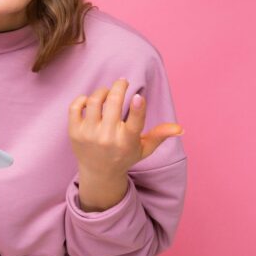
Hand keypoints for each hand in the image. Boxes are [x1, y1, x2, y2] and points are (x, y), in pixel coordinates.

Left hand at [68, 78, 183, 179]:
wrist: (99, 173)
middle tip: (123, 82)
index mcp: (127, 141)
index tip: (138, 96)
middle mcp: (107, 137)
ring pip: (94, 101)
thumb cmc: (124, 156)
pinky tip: (90, 101)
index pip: (134, 122)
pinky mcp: (74, 132)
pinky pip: (75, 107)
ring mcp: (89, 134)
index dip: (137, 107)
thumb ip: (160, 135)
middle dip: (119, 86)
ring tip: (108, 92)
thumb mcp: (144, 148)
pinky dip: (83, 99)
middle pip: (112, 103)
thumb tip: (181, 128)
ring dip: (102, 91)